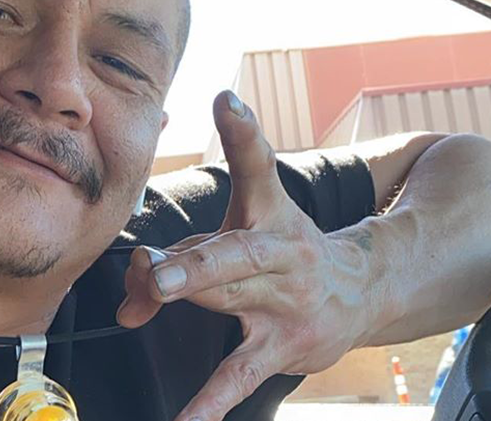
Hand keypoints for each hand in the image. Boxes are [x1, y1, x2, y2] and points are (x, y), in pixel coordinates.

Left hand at [116, 91, 371, 420]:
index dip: (243, 131)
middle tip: (155, 262)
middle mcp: (281, 251)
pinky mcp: (285, 346)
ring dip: (187, 294)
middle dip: (191, 255)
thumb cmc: (278, 253)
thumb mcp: (234, 238)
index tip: (227, 100)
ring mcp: (287, 301)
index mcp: (269, 211)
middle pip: (228, 250)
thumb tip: (125, 302)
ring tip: (147, 294)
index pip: (257, 165)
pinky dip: (210, 401)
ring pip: (228, 297)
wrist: (365, 290)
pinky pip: (239, 374)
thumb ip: (172, 260)